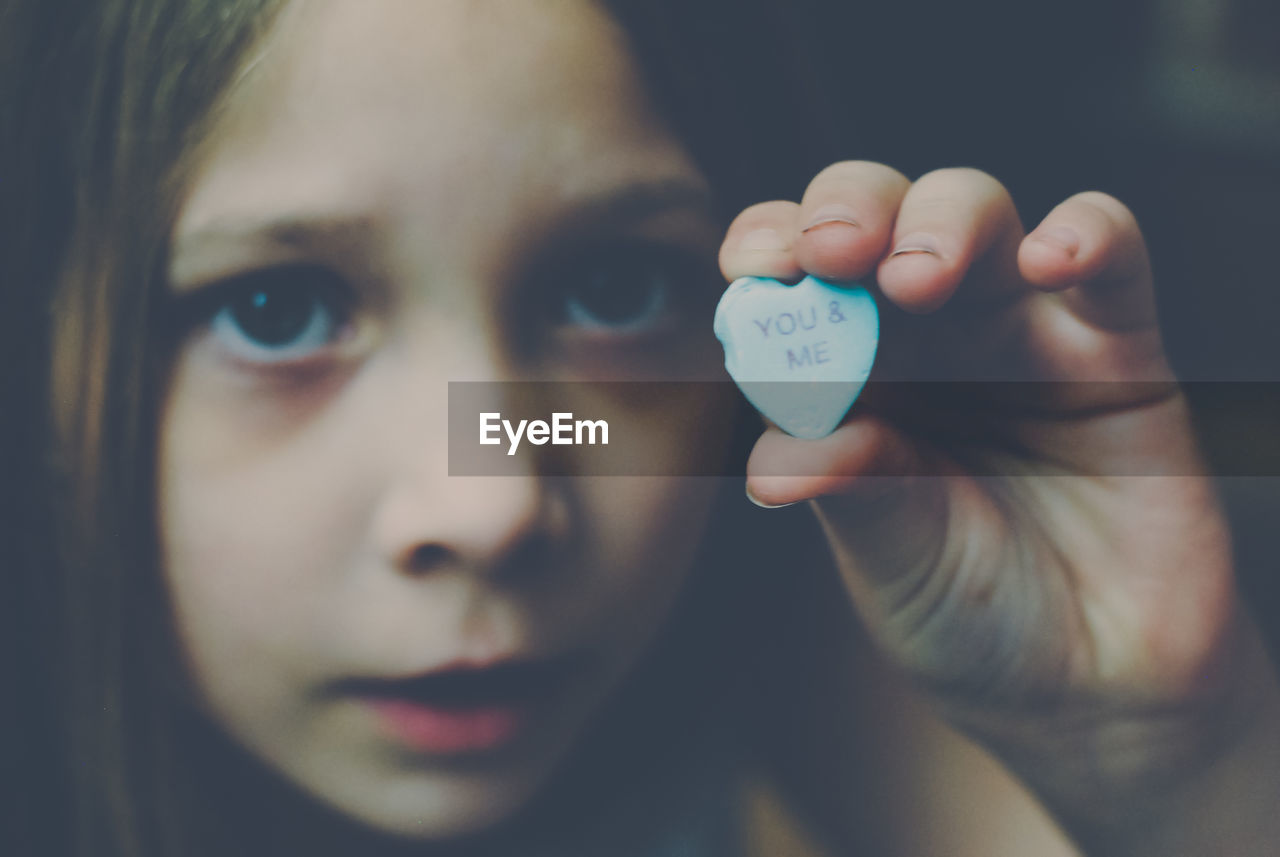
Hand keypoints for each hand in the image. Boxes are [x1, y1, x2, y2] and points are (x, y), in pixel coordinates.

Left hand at [720, 162, 1279, 852]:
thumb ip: (848, 490)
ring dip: (940, 221)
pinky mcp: (1117, 348)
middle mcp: (924, 335)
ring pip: (977, 211)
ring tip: (916, 279)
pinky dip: (1084, 234)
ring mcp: (1018, 330)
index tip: (751, 272)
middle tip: (831, 253)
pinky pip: (1111, 252)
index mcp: (846, 373)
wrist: (1092, 688)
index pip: (795, 275)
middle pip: (878, 215)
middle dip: (847, 211)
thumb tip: (770, 462)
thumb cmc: (971, 614)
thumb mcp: (892, 560)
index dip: (770, 248)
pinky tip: (1050, 258)